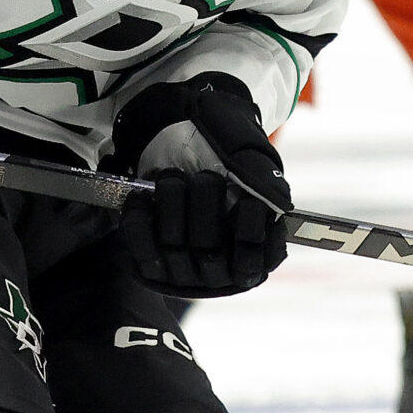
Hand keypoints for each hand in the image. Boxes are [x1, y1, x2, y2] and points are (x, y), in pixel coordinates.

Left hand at [111, 74, 291, 298]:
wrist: (181, 144)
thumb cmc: (224, 158)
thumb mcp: (251, 164)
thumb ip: (265, 186)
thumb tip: (272, 209)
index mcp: (252, 253)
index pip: (252, 261)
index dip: (249, 233)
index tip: (247, 204)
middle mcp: (219, 268)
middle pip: (210, 252)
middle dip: (206, 208)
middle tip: (205, 177)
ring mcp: (184, 269)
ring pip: (175, 248)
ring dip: (173, 205)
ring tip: (173, 178)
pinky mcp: (151, 262)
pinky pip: (143, 250)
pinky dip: (140, 221)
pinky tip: (143, 198)